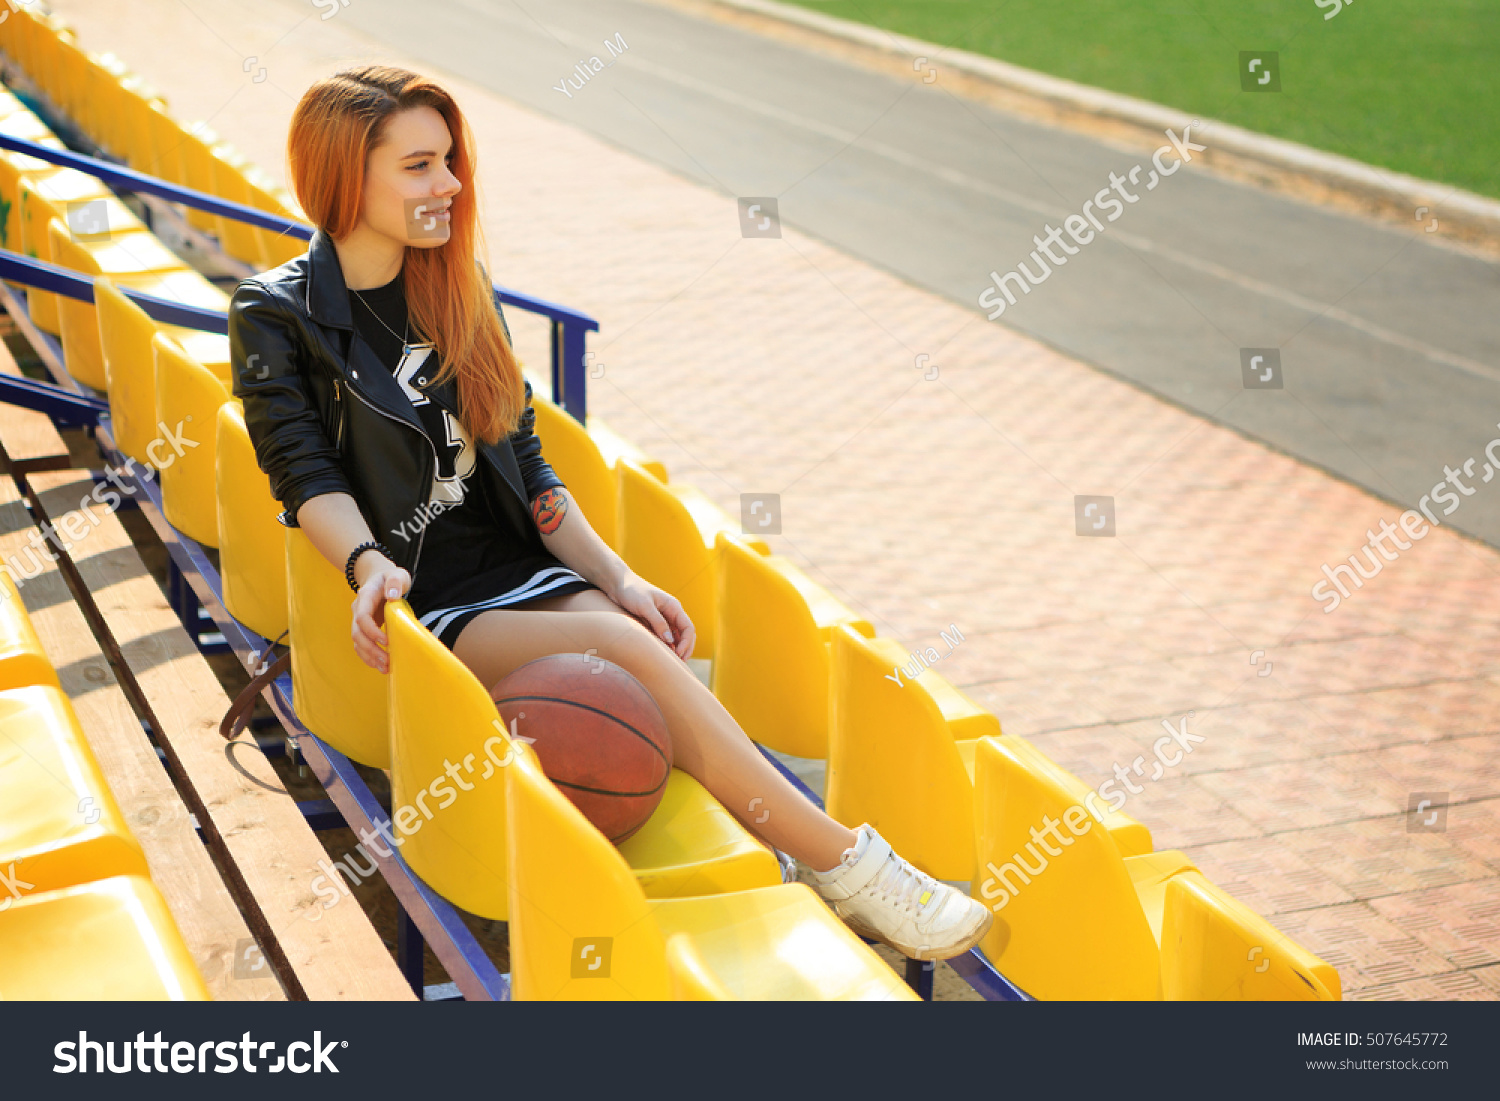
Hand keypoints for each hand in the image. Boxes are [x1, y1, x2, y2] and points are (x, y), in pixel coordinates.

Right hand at [351, 553, 410, 672]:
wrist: (379, 578)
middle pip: (357, 634)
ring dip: (369, 657)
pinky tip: (381, 666)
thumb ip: (395, 581)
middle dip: (371, 650)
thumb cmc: (390, 578)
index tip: (387, 641)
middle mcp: (358, 610)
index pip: (362, 617)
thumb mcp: (397, 574)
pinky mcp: (364, 629)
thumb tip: (392, 595)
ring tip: (385, 668)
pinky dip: (369, 657)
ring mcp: (359, 621)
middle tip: (387, 661)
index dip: (372, 631)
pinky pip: (361, 645)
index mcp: (365, 597)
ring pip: (357, 642)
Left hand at [610, 572, 694, 660]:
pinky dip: (665, 646)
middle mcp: (671, 613)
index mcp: (674, 607)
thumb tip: (670, 640)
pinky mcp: (653, 623)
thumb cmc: (631, 591)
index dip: (687, 643)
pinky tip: (661, 655)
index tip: (678, 654)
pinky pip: (663, 637)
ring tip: (671, 662)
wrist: (617, 584)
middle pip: (686, 634)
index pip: (688, 628)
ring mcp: (663, 618)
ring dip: (676, 649)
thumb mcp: (645, 606)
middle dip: (685, 649)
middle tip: (679, 663)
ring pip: (676, 637)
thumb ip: (657, 622)